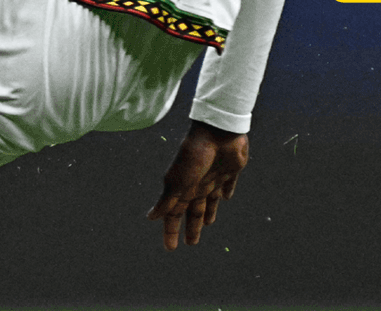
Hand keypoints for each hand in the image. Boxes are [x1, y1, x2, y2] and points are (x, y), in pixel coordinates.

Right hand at [146, 120, 248, 249]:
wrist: (218, 132)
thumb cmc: (194, 155)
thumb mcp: (177, 181)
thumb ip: (167, 200)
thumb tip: (150, 217)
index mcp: (183, 188)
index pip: (175, 215)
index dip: (171, 231)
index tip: (170, 248)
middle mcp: (197, 185)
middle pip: (193, 211)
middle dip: (191, 227)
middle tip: (191, 243)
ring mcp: (213, 177)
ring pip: (210, 201)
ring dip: (208, 213)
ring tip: (208, 224)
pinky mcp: (230, 171)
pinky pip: (229, 185)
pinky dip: (228, 191)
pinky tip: (227, 197)